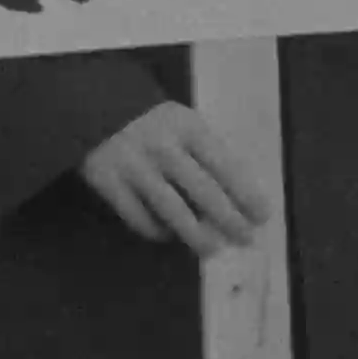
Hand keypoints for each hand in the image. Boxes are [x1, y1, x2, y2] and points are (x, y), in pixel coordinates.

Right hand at [76, 97, 267, 251]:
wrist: (95, 109)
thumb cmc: (155, 124)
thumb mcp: (185, 125)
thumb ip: (207, 153)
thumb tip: (239, 199)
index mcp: (189, 127)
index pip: (225, 165)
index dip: (245, 193)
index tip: (262, 216)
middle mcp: (163, 146)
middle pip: (203, 190)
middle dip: (228, 219)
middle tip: (245, 238)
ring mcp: (133, 165)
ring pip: (171, 209)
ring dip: (196, 233)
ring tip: (212, 249)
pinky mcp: (106, 182)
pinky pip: (138, 216)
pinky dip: (157, 231)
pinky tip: (170, 236)